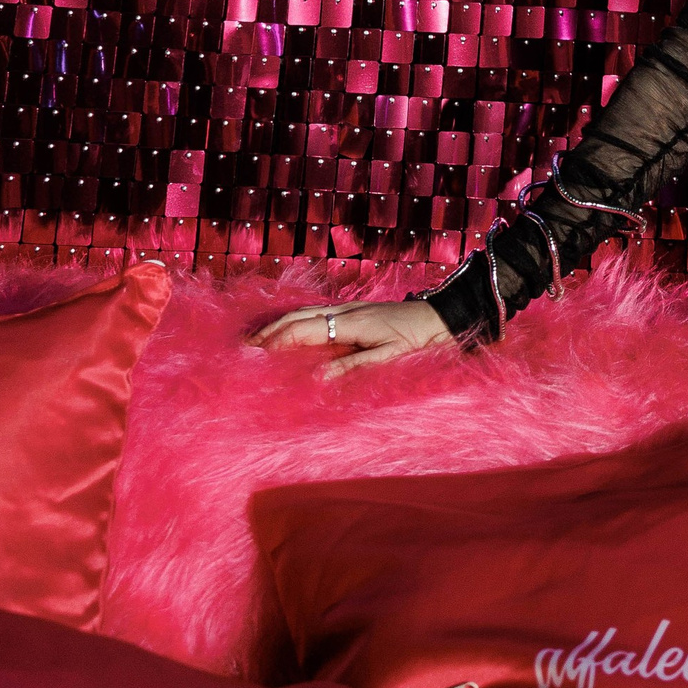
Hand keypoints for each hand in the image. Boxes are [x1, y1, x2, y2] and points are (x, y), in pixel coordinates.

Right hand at [248, 297, 452, 379]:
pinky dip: (295, 322)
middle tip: (241, 350)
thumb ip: (354, 367)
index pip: (302, 332)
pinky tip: (290, 332)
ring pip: (305, 313)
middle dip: (268, 332)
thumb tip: (317, 378)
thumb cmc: (421, 341)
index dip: (273, 343)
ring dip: (278, 325)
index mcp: (350, 323)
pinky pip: (317, 314)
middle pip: (297, 318)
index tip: (249, 355)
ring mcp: (350, 309)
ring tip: (257, 342)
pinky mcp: (356, 311)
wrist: (446, 317)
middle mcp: (346, 311)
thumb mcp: (390, 358)